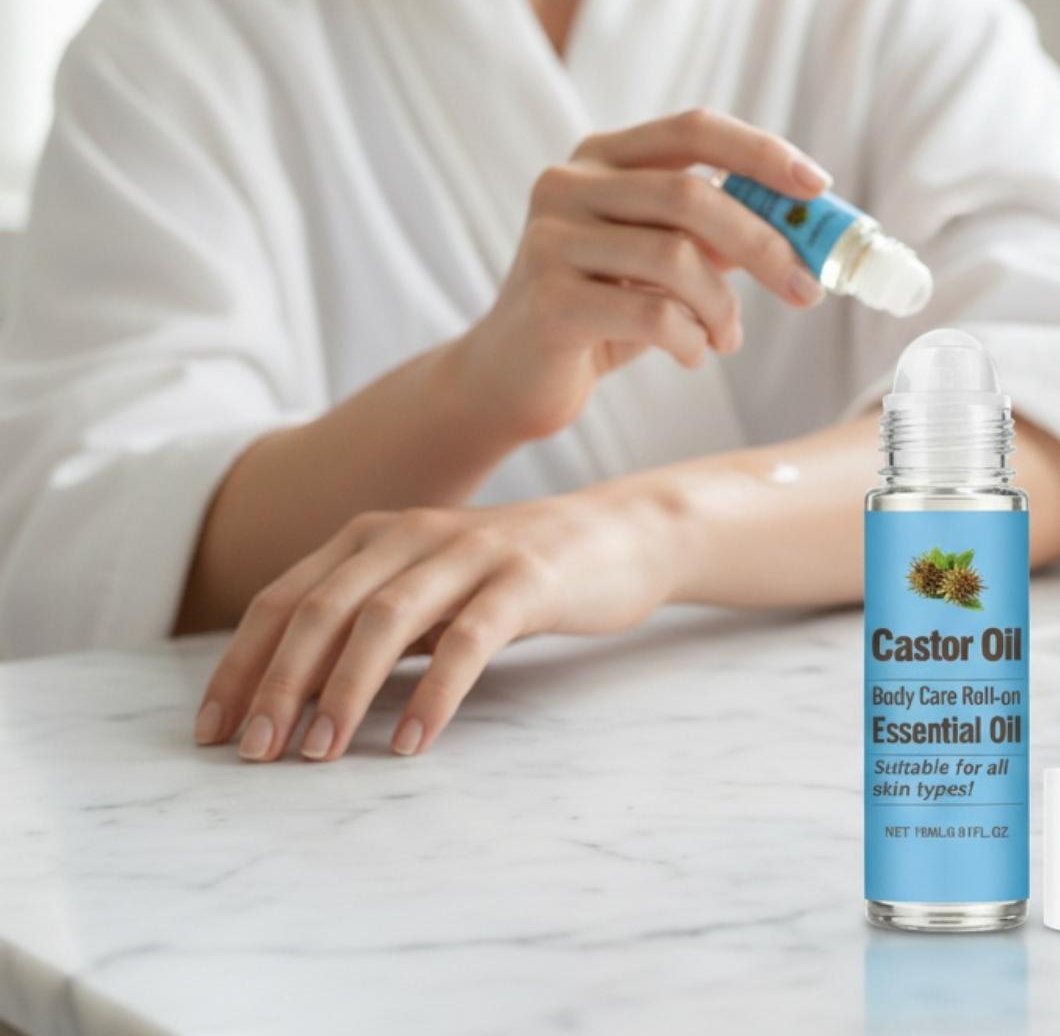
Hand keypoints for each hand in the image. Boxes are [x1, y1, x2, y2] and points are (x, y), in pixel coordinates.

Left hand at [191, 486, 682, 762]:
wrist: (619, 537)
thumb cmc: (509, 577)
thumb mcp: (427, 590)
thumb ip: (366, 622)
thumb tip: (286, 696)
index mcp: (376, 534)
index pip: (285, 596)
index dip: (242, 663)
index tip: (212, 731)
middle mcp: (414, 532)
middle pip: (324, 606)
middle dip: (278, 682)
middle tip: (254, 753)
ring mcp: (472, 552)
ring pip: (386, 617)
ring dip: (343, 690)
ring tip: (319, 755)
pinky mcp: (526, 579)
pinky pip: (468, 638)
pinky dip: (432, 693)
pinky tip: (409, 743)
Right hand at [455, 106, 833, 443]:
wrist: (510, 377)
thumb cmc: (600, 310)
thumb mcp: (662, 261)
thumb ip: (717, 234)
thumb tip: (805, 222)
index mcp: (601, 157)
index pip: (693, 128)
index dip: (761, 152)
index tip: (818, 186)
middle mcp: (568, 183)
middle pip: (692, 194)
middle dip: (765, 244)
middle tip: (806, 289)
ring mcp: (550, 238)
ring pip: (676, 258)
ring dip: (723, 307)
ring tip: (725, 337)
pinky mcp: (547, 299)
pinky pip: (652, 313)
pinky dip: (690, 339)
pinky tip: (690, 353)